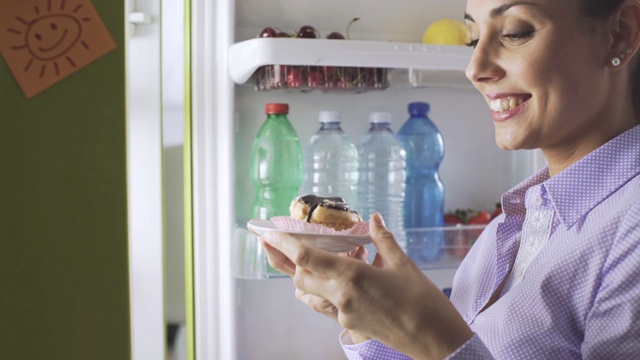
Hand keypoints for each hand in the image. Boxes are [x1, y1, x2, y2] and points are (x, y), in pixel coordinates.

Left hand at [261, 213, 472, 358]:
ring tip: (312, 258)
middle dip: (287, 260)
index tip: (266, 234)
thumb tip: (374, 218)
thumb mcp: (403, 264)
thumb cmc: (422, 300)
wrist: (433, 339)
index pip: (305, 258)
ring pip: (308, 293)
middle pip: (300, 276)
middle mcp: (341, 296)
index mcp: (352, 276)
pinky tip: (336, 278)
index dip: (282, 245)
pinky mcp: (348, 324)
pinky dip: (322, 289)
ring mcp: (342, 313)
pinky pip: (324, 305)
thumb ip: (382, 239)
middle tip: (280, 243)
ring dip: (304, 276)